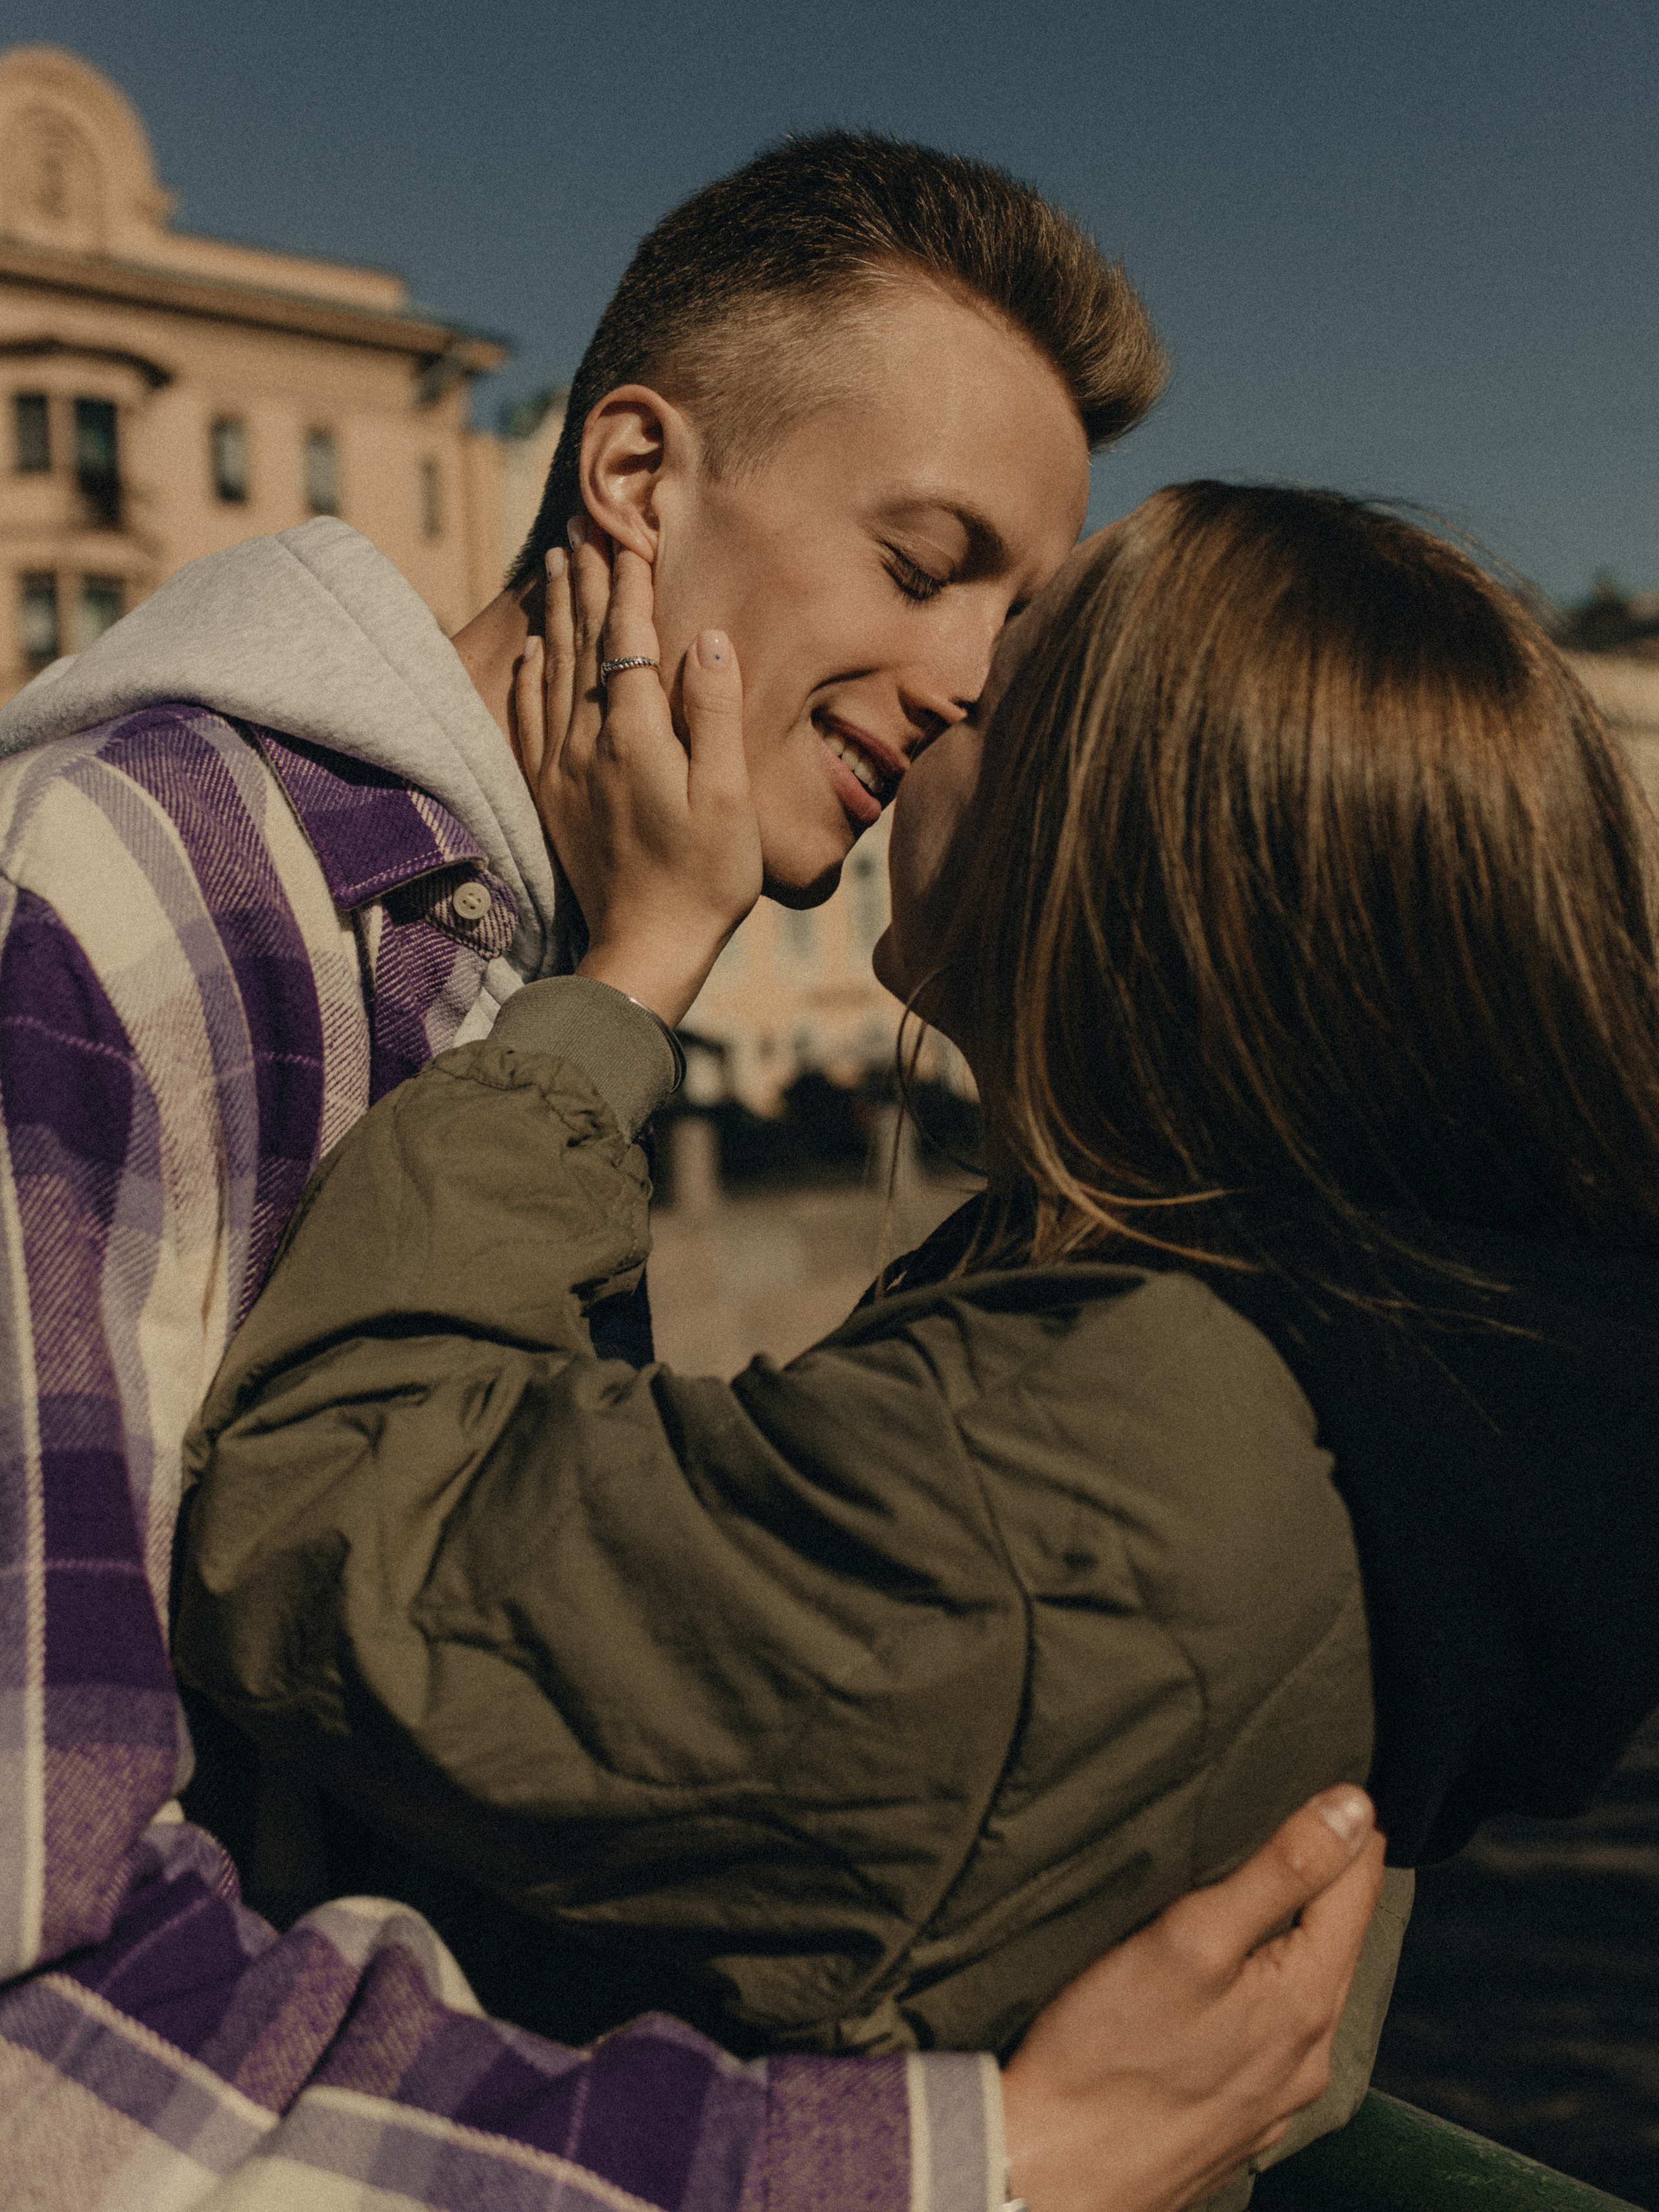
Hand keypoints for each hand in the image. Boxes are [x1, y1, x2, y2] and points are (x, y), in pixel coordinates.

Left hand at [513, 517, 761, 1027]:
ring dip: (553, 615)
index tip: (630, 534)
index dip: (630, 583)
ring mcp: (561, 769)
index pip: (627, 638)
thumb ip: (714, 711)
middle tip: (579, 529)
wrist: (647, 950)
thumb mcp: (728, 796)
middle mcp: (586, 742)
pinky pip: (528, 718)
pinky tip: (530, 653)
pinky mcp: (549, 795)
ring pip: (549, 670)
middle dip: (583, 582)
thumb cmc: (705, 877)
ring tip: (555, 567)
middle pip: (580, 643)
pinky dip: (528, 675)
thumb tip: (706, 637)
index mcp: (634, 735)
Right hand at [1001, 1786, 1385, 2211]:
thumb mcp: (1190, 1937)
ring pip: (1305, 1987)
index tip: (1320, 1776)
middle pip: (1337, 1936)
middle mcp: (1309, 2054)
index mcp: (1307, 2000)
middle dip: (1320, 1875)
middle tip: (1289, 1812)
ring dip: (1288, 1935)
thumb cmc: (1105, 2053)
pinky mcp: (1238, 2118)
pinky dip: (1260, 1990)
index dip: (1344, 1823)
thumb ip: (1278, 1870)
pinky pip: (1272, 2034)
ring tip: (1253, 1885)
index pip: (1360, 1883)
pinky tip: (1221, 1981)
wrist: (1048, 2174)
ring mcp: (1277, 2095)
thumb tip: (1353, 1807)